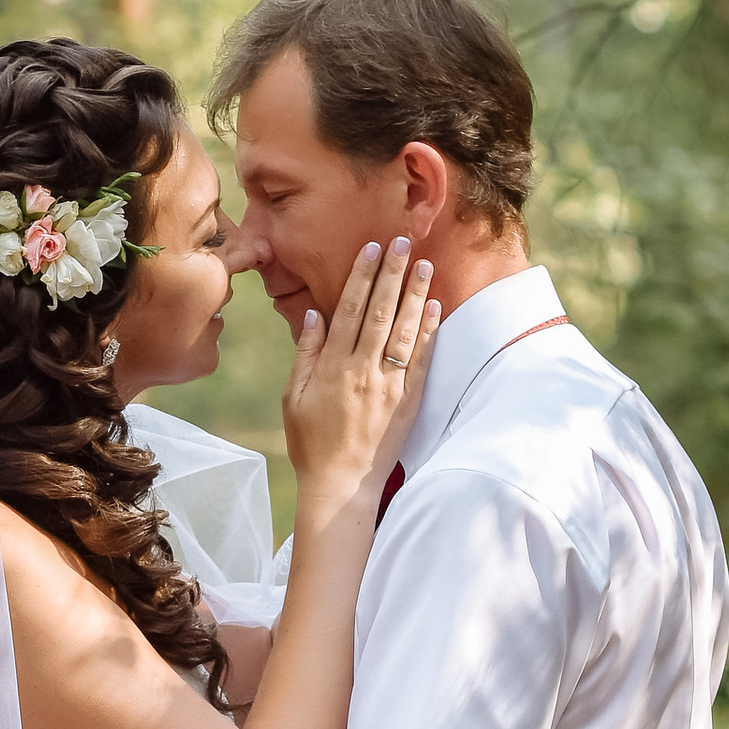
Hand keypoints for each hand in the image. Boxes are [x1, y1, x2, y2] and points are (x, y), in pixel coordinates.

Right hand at [280, 236, 439, 520]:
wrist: (342, 486)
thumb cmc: (311, 443)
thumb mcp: (295, 397)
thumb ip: (306, 354)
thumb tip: (315, 315)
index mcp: (333, 368)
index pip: (350, 310)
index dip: (362, 277)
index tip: (371, 249)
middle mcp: (364, 372)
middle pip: (381, 312)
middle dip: (392, 274)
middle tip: (402, 242)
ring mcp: (390, 386)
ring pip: (405, 330)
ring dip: (415, 294)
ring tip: (423, 264)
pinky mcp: (408, 402)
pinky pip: (421, 360)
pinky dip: (428, 332)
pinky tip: (434, 307)